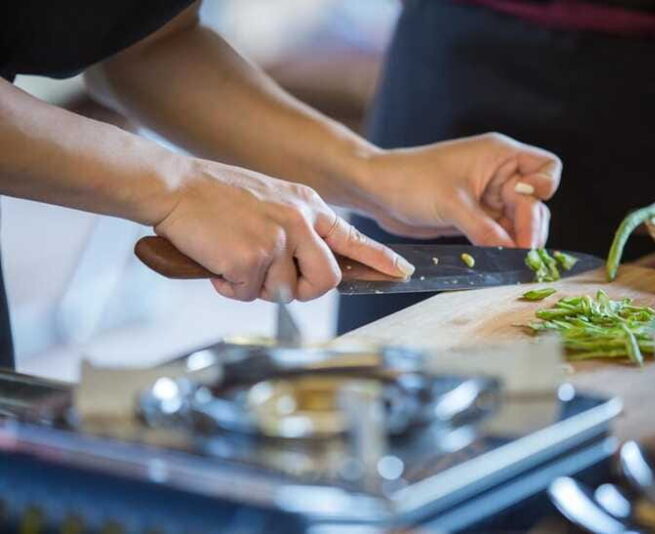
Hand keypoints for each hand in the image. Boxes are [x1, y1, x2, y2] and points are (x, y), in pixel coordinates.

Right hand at [154, 159, 414, 301]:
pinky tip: (216, 263)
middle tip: (275, 282)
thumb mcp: (270, 201)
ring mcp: (277, 239)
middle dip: (304, 291)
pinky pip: (247, 294)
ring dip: (255, 287)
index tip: (403, 271)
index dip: (379, 259)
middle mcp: (299, 222)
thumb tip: (306, 270)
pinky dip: (228, 287)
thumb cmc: (216, 197)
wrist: (175, 187)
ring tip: (232, 259)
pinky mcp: (252, 258)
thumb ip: (296, 230)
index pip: (352, 237)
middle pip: (326, 280)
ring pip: (282, 292)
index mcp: (306, 206)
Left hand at [361, 133, 560, 247]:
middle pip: (535, 203)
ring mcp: (488, 197)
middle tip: (523, 254)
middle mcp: (499, 174)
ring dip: (519, 241)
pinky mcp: (476, 217)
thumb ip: (486, 229)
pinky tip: (502, 261)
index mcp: (499, 155)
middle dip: (531, 227)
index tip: (526, 205)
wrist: (378, 191)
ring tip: (514, 262)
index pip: (546, 168)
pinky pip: (501, 233)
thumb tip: (514, 253)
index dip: (544, 188)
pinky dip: (503, 247)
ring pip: (520, 222)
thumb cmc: (411, 181)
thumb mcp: (452, 205)